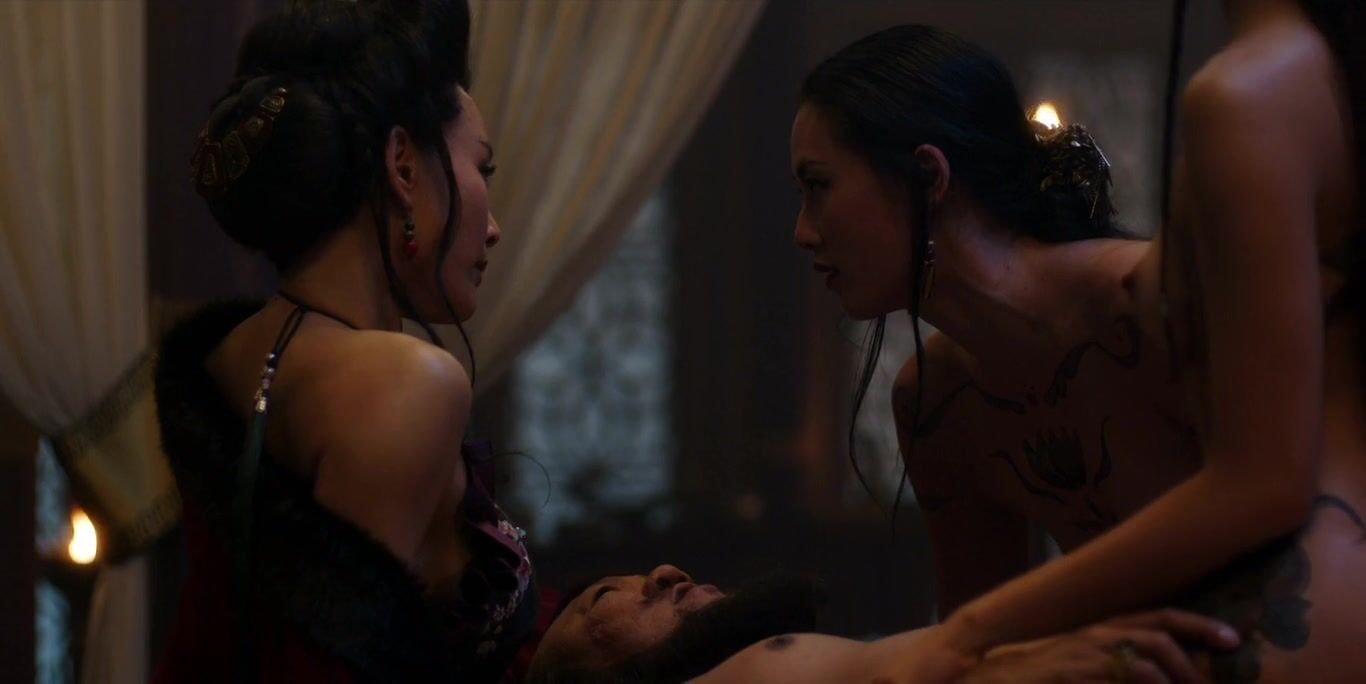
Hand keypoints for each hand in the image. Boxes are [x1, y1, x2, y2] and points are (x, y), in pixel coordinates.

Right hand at [961, 609, 1238, 683]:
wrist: (995, 679)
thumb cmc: (1043, 677)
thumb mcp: (1086, 666)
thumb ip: (1118, 666)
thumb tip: (1156, 674)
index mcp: (1105, 630)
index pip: (1160, 617)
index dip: (1199, 624)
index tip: (1233, 638)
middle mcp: (1098, 633)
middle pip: (1161, 630)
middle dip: (1198, 648)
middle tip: (1221, 671)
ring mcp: (1085, 651)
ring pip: (1148, 653)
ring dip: (1179, 674)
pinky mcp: (1074, 670)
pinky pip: (1123, 671)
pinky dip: (1149, 681)